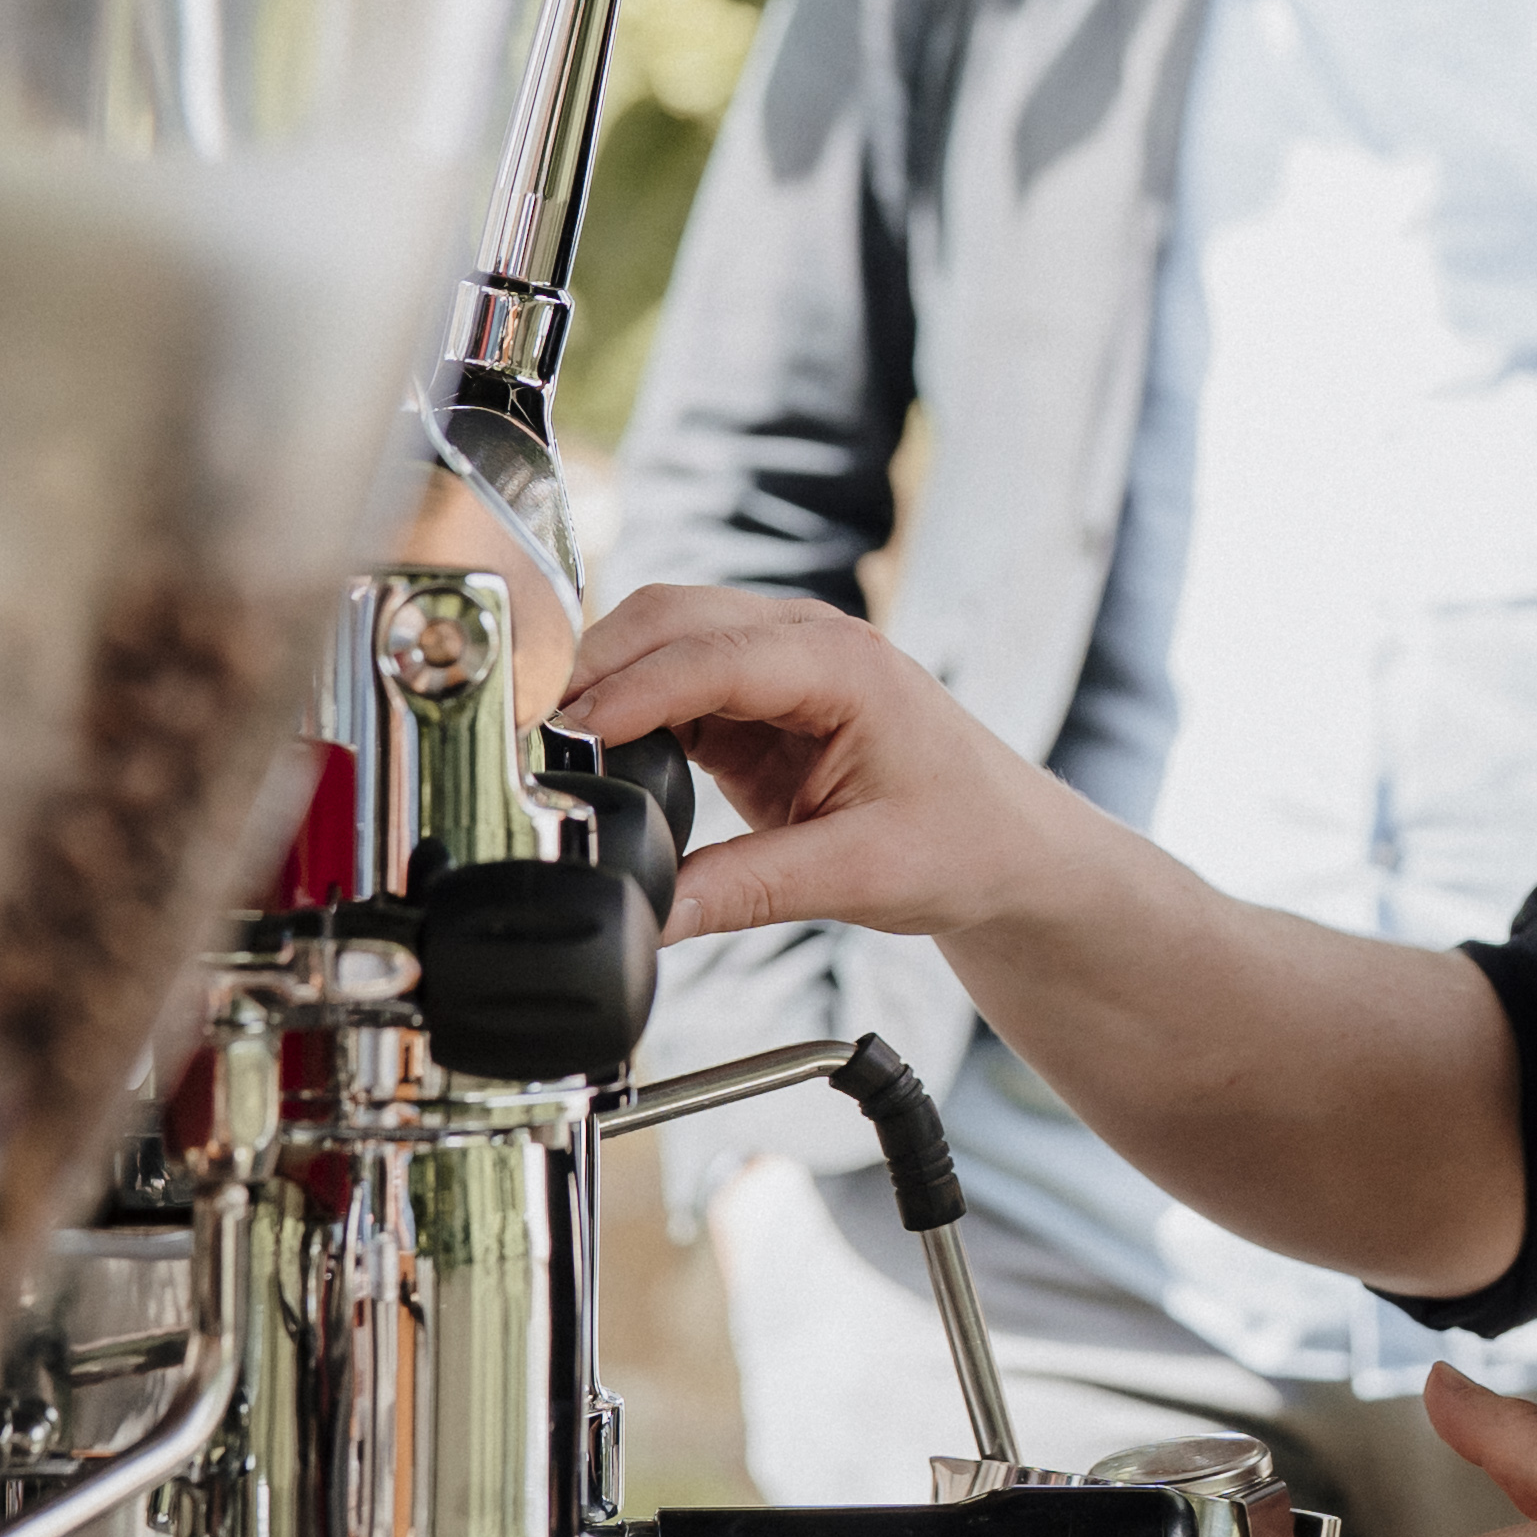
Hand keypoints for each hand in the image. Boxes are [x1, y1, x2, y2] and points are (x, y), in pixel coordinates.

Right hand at [554, 583, 1121, 950]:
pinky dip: (626, 707)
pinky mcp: (758, 701)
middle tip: (526, 730)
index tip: (564, 732)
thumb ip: (748, 891)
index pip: (709, 657)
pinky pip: (673, 682)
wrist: (1011, 850)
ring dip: (601, 678)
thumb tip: (654, 917)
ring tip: (542, 741)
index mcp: (843, 664)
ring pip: (661, 637)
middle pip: (669, 619)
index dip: (627, 691)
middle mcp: (807, 642)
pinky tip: (592, 752)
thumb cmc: (967, 842)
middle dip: (593, 665)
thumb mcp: (859, 874)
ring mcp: (780, 663)